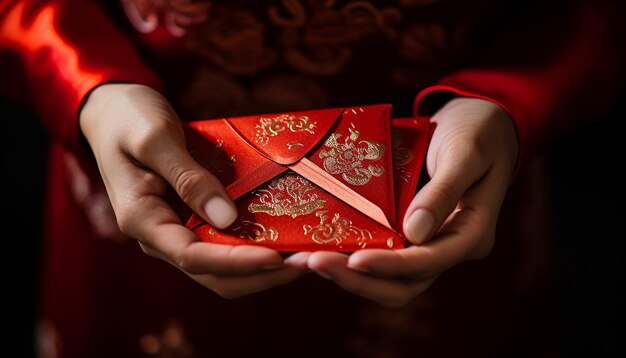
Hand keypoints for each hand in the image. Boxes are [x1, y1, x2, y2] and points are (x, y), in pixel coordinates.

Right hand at [79, 83, 310, 297]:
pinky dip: (255, 248)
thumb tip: (226, 218)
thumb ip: (187, 177)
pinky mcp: (192, 222)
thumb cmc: (129, 119)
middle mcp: (160, 236)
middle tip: (308, 262)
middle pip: (214, 275)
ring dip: (264, 269)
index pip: (193, 256)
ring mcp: (177, 231)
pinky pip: (225, 246)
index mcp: (143, 220)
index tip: (278, 257)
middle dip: (262, 275)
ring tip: (306, 257)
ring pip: (223, 268)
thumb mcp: (154, 138)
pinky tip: (286, 238)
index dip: (237, 262)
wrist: (113, 112)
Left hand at [308, 97, 517, 306]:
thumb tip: (413, 232)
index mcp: (472, 234)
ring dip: (350, 275)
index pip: (429, 262)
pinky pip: (381, 255)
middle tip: (315, 262)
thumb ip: (443, 191)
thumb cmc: (479, 132)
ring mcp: (428, 244)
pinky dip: (352, 257)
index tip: (355, 259)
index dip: (391, 265)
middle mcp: (449, 248)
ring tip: (309, 260)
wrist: (480, 123)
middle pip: (404, 284)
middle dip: (359, 280)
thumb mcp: (466, 153)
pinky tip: (320, 247)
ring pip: (388, 279)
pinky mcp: (408, 234)